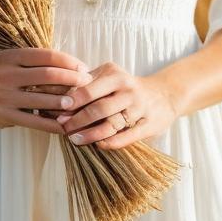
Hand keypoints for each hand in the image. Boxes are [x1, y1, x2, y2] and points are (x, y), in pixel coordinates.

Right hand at [0, 47, 92, 134]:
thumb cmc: (2, 73)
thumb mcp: (14, 60)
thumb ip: (36, 62)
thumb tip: (73, 67)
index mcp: (10, 56)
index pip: (46, 55)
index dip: (68, 61)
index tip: (84, 67)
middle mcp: (5, 74)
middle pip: (47, 75)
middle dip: (71, 79)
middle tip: (87, 83)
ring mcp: (3, 96)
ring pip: (43, 99)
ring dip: (65, 102)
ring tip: (80, 103)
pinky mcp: (4, 115)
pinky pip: (34, 121)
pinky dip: (52, 124)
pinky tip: (65, 125)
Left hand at [54, 62, 178, 150]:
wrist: (163, 94)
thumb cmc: (126, 85)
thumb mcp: (110, 75)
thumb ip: (88, 81)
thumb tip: (59, 92)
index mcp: (116, 76)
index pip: (90, 89)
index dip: (73, 101)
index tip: (58, 109)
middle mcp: (129, 91)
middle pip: (99, 108)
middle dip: (78, 120)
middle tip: (63, 127)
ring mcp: (139, 108)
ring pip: (112, 124)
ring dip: (91, 134)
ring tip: (75, 139)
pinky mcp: (149, 125)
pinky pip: (127, 137)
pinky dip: (111, 142)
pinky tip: (98, 145)